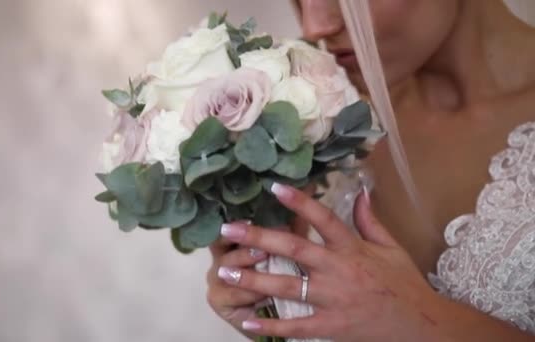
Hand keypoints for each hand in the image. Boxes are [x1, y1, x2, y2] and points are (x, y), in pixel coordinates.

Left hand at [215, 183, 446, 340]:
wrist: (421, 325)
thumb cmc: (404, 283)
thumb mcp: (391, 247)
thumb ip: (369, 220)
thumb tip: (359, 191)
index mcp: (352, 248)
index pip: (323, 219)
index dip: (300, 202)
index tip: (274, 188)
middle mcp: (338, 270)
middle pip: (294, 250)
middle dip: (259, 239)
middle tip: (229, 230)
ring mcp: (333, 300)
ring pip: (287, 287)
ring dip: (253, 280)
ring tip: (225, 273)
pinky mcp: (331, 327)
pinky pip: (296, 327)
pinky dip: (270, 326)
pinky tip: (246, 320)